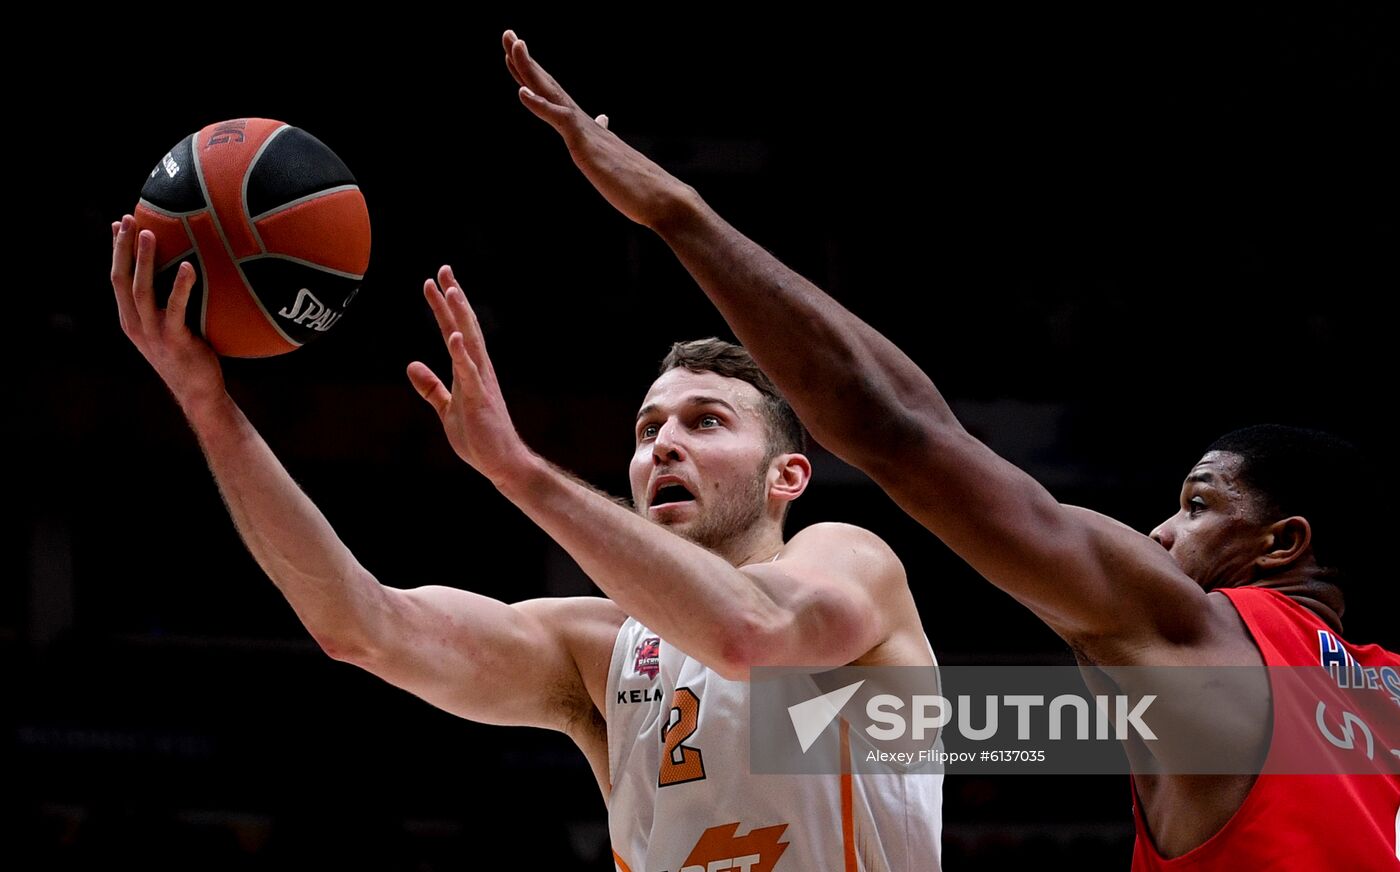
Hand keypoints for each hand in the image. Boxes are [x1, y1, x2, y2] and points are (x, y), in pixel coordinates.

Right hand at [110, 214, 224, 410]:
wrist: (198, 392)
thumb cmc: (189, 355)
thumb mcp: (168, 327)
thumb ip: (164, 304)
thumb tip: (177, 268)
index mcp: (130, 320)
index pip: (116, 279)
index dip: (116, 251)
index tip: (118, 223)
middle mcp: (135, 325)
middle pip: (121, 280)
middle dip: (122, 248)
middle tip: (128, 219)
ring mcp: (153, 334)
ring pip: (142, 291)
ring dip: (144, 260)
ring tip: (150, 233)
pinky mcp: (175, 341)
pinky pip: (176, 309)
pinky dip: (180, 286)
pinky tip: (188, 267)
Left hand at [406, 266, 534, 485]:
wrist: (501, 463)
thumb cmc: (479, 437)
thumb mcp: (447, 408)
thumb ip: (431, 387)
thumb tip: (411, 365)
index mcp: (468, 370)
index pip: (454, 330)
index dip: (443, 306)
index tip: (434, 281)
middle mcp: (477, 369)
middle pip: (463, 326)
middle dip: (453, 298)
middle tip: (444, 270)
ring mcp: (480, 382)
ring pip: (469, 342)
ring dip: (459, 316)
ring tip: (450, 290)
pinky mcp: (479, 399)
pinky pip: (469, 372)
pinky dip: (461, 353)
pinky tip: (453, 336)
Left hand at [502, 29, 696, 229]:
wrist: (662, 198)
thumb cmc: (638, 184)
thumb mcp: (610, 156)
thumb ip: (603, 136)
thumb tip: (603, 120)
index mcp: (585, 126)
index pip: (554, 95)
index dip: (534, 75)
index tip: (517, 55)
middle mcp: (584, 121)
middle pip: (549, 85)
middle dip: (526, 61)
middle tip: (508, 35)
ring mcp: (585, 130)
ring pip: (553, 93)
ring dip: (531, 69)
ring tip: (515, 44)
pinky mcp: (586, 144)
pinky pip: (560, 120)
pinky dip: (540, 105)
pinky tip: (522, 92)